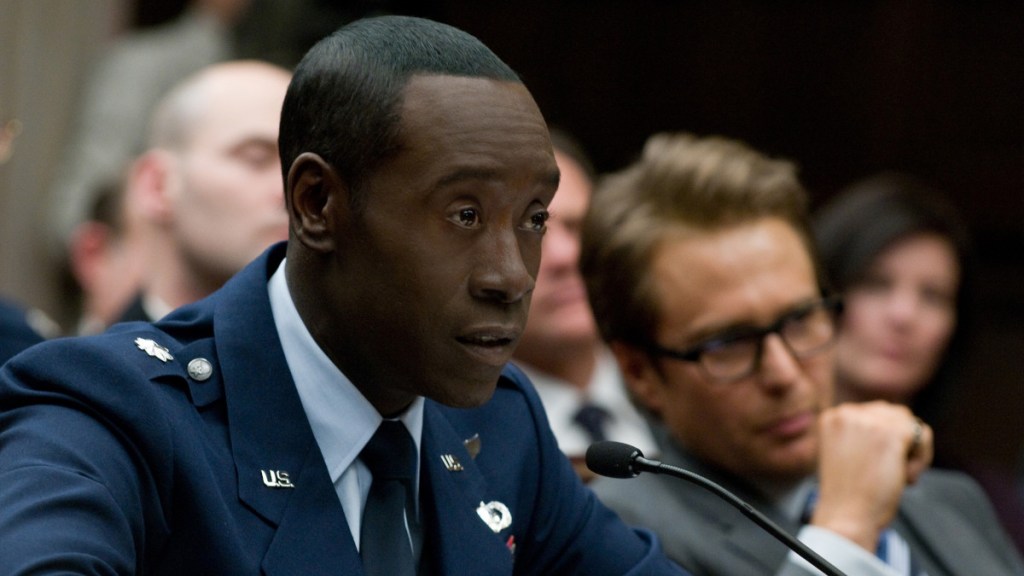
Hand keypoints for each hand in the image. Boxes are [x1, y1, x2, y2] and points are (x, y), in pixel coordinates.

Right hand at [809, 401, 933, 550]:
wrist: (845, 516)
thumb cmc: (848, 493)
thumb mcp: (846, 451)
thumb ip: (862, 432)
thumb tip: (900, 416)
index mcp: (832, 416)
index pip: (873, 413)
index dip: (882, 441)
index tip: (873, 465)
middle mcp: (848, 412)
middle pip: (893, 414)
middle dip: (899, 442)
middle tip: (888, 472)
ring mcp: (869, 421)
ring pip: (909, 423)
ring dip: (911, 450)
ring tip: (899, 475)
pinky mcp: (891, 434)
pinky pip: (922, 435)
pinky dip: (921, 459)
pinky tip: (906, 479)